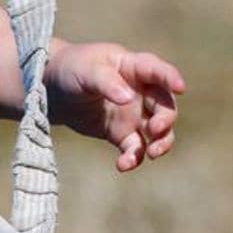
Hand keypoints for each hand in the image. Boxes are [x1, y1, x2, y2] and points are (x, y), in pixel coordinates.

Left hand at [44, 42, 184, 171]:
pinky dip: (133, 158)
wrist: (52, 88)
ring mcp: (133, 113)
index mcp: (133, 67)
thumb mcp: (85, 71)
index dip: (170, 78)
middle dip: (166, 118)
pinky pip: (135, 148)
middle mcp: (140, 91)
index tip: (180, 88)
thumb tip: (129, 99)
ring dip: (161, 142)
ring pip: (158, 130)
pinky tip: (122, 165)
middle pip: (164, 105)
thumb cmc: (72, 69)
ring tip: (151, 153)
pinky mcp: (121, 133)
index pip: (156, 70)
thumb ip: (107, 82)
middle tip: (155, 129)